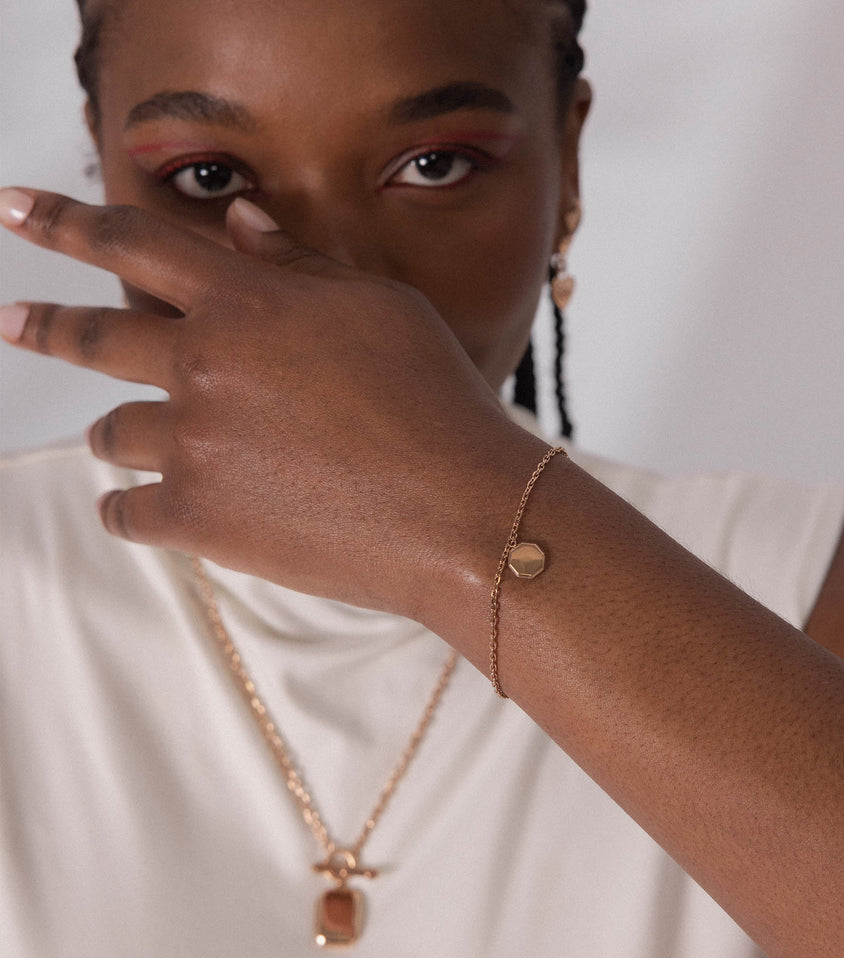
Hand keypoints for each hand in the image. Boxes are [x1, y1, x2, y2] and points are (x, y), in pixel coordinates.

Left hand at [0, 188, 539, 617]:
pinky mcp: (199, 521)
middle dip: (43, 324)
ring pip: (112, 434)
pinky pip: (126, 511)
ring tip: (127, 438)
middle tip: (12, 320)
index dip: (66, 221)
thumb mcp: (379, 309)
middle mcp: (204, 365)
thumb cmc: (434, 401)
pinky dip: (132, 508)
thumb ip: (298, 263)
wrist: (456, 509)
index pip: (135, 243)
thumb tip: (239, 221)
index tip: (16, 208)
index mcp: (246, 303)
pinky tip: (146, 507)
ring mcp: (194, 446)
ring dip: (118, 432)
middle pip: (94, 338)